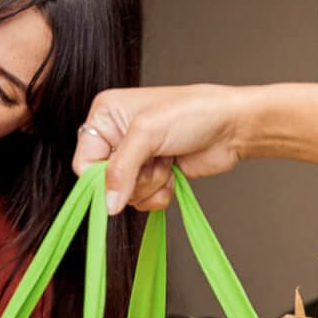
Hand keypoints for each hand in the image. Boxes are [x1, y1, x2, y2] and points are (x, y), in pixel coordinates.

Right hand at [73, 85, 247, 212]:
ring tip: (167, 161)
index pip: (84, 162)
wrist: (232, 126)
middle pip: (106, 183)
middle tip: (153, 161)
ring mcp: (137, 158)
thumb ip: (120, 170)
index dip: (101, 177)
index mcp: (106, 115)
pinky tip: (174, 172)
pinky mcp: (154, 174)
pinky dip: (160, 193)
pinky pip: (144, 200)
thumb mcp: (147, 134)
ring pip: (126, 194)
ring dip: (150, 185)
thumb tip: (107, 204)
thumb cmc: (193, 113)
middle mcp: (117, 136)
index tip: (121, 180)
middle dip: (133, 179)